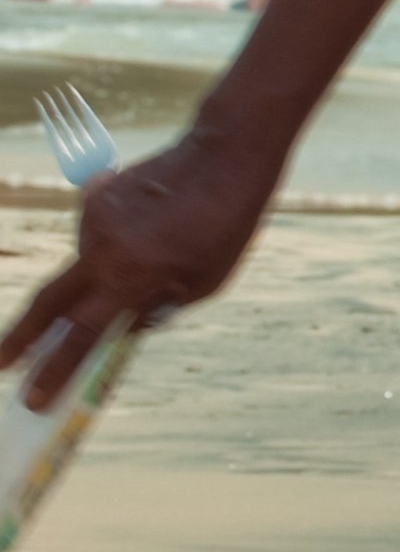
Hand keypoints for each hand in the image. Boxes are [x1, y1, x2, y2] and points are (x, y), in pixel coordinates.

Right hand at [0, 119, 281, 408]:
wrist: (224, 153)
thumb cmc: (225, 226)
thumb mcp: (203, 284)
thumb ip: (155, 310)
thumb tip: (115, 331)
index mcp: (133, 276)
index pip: (82, 335)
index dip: (54, 371)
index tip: (31, 399)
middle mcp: (102, 247)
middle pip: (48, 302)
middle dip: (21, 338)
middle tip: (2, 364)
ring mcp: (92, 219)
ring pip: (85, 265)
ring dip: (107, 274)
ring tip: (162, 248)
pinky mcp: (94, 195)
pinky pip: (98, 236)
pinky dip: (118, 244)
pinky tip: (156, 224)